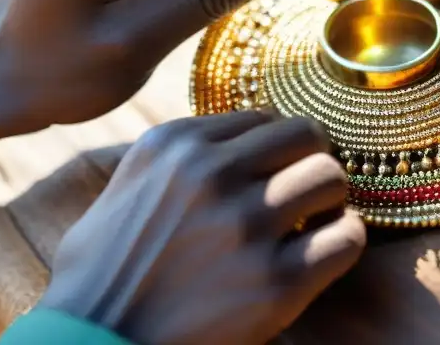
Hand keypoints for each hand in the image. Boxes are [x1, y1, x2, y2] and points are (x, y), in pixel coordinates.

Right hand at [39, 112, 365, 344]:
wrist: (93, 344)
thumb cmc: (103, 271)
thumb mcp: (126, 184)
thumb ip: (179, 154)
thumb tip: (236, 136)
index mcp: (175, 145)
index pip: (263, 117)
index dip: (275, 146)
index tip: (272, 170)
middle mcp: (212, 174)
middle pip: (306, 135)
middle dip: (311, 160)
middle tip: (305, 187)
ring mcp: (247, 226)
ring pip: (330, 178)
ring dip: (329, 199)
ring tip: (313, 220)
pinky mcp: (276, 282)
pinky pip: (346, 237)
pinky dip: (343, 241)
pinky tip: (322, 254)